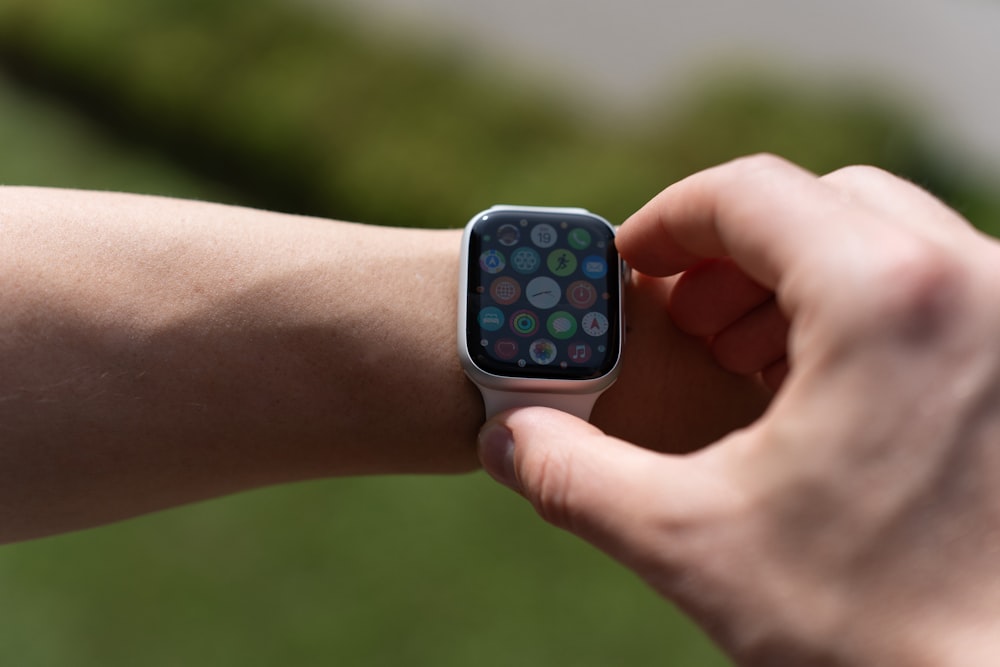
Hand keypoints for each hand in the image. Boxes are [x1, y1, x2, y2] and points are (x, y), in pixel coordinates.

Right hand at [478, 155, 999, 664]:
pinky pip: (936, 289)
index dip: (668, 221)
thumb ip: (574, 477)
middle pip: (819, 205)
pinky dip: (862, 310)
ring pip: (885, 240)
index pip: (751, 193)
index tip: (629, 270)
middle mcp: (974, 282)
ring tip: (748, 362)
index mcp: (886, 298)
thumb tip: (504, 439)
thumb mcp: (696, 543)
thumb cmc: (884, 631)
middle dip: (733, 255)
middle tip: (685, 325)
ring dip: (798, 279)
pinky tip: (822, 394)